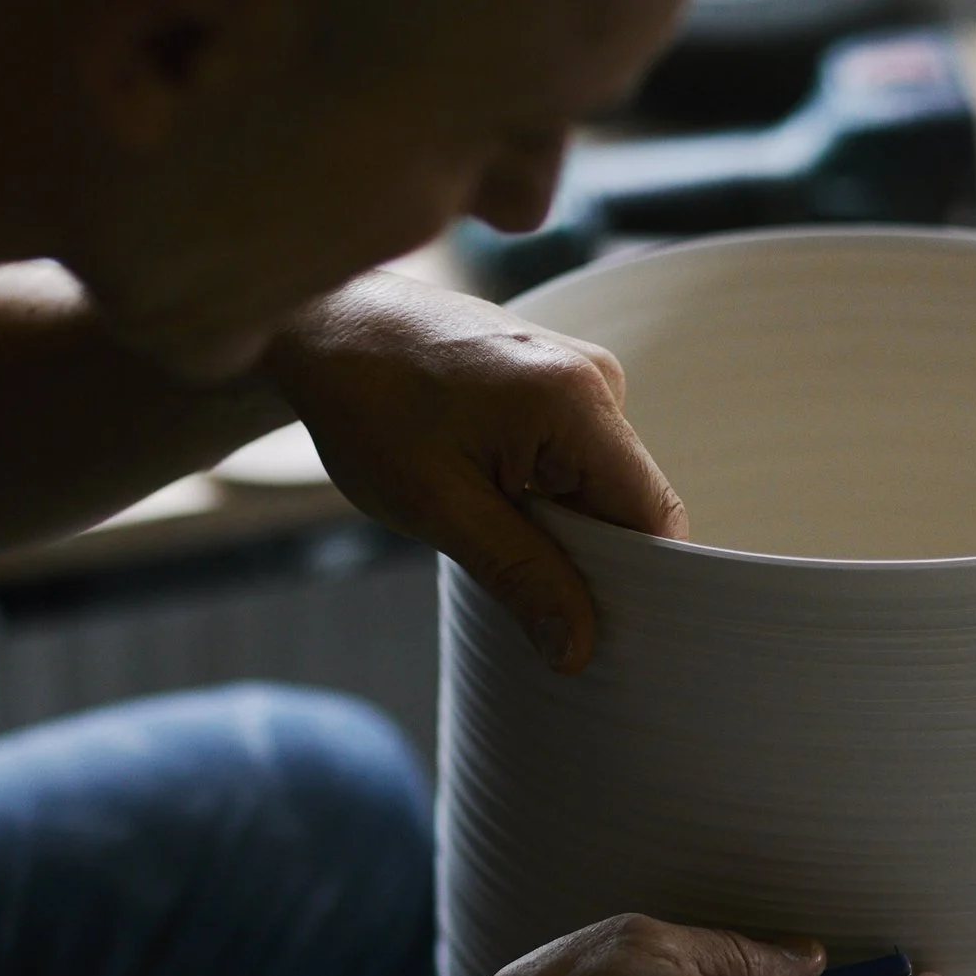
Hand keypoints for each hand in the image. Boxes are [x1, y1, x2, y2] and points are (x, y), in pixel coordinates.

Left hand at [260, 271, 687, 672]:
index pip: (653, 516)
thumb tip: (577, 648)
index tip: (607, 638)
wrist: (323, 327)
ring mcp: (574, 373)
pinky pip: (572, 457)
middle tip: (535, 610)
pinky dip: (543, 496)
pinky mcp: (551, 378)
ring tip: (493, 539)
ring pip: (596, 485)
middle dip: (591, 561)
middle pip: (628, 503)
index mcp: (578, 403)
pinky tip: (492, 507)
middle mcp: (593, 378)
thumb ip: (520, 576)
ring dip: (560, 528)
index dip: (640, 583)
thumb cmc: (368, 406)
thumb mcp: (440, 508)